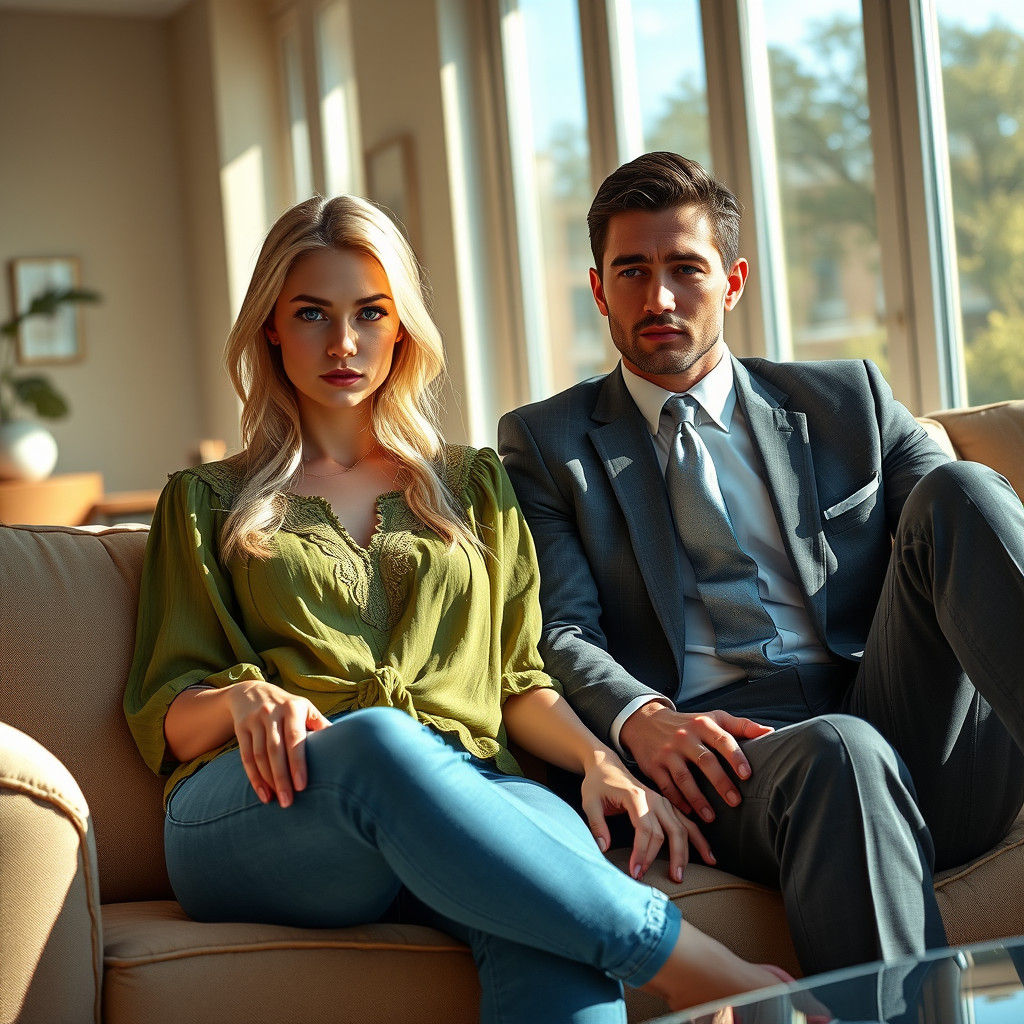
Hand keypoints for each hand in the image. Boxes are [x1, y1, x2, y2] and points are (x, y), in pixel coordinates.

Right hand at [226, 680, 330, 807]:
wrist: (253, 692)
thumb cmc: (288, 706)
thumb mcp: (306, 709)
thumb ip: (321, 725)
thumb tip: (345, 744)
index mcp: (293, 708)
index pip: (295, 739)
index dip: (298, 763)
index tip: (302, 786)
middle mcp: (272, 713)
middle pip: (275, 750)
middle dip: (281, 778)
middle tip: (288, 802)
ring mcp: (254, 721)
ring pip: (259, 755)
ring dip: (267, 780)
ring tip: (276, 800)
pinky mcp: (241, 729)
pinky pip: (246, 757)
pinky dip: (254, 777)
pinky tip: (263, 793)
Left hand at [580, 750, 713, 882]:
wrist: (606, 764)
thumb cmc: (597, 784)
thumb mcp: (589, 801)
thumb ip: (596, 825)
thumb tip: (603, 848)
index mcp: (636, 797)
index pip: (645, 829)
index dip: (642, 853)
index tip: (636, 873)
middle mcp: (654, 799)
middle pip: (670, 831)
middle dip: (672, 857)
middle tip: (670, 881)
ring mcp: (664, 802)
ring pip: (683, 828)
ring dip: (688, 852)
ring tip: (687, 875)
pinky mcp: (668, 805)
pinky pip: (687, 823)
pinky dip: (699, 839)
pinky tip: (708, 855)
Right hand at [620, 703, 773, 820]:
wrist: (645, 721)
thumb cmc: (689, 724)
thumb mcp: (712, 717)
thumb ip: (741, 726)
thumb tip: (770, 733)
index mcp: (702, 724)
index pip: (722, 739)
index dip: (735, 756)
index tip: (747, 774)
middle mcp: (684, 737)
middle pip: (705, 761)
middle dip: (721, 782)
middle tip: (736, 802)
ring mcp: (667, 752)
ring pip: (684, 778)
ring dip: (698, 800)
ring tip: (712, 817)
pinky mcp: (653, 766)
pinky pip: (666, 787)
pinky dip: (678, 801)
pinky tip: (689, 813)